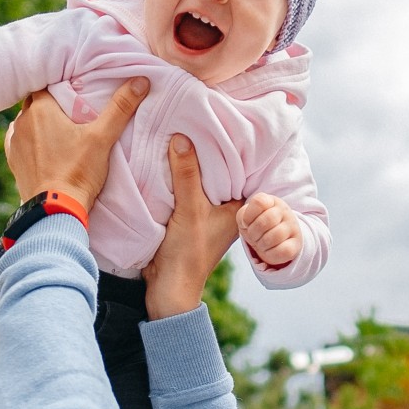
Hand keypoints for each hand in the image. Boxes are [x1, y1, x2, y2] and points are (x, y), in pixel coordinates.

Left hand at [4, 78, 149, 207]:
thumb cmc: (78, 172)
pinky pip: (20, 142)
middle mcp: (22, 121)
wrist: (56, 210)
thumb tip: (140, 81)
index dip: (61, 85)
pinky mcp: (14, 161)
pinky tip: (44, 147)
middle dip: (52, 103)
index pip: (47, 83)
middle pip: (37, 102)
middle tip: (72, 111)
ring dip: (40, 123)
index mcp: (41, 109)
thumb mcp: (102, 138)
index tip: (76, 91)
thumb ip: (120, 108)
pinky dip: (31, 142)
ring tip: (59, 130)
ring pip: (27, 122)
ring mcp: (15, 142)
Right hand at [142, 135, 242, 319]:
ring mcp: (208, 214)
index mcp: (240, 208)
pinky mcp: (189, 217)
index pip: (241, 170)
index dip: (231, 148)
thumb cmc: (189, 252)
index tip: (220, 124)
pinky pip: (186, 190)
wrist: (168, 286)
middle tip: (196, 122)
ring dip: (191, 165)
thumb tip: (181, 138)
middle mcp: (228, 209)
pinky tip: (168, 160)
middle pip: (219, 173)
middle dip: (207, 153)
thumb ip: (187, 175)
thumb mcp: (190, 208)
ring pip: (202, 181)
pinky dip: (179, 178)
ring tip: (181, 134)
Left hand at [236, 192, 300, 267]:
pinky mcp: (296, 244)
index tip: (247, 223)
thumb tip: (247, 223)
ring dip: (262, 244)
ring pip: (275, 236)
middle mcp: (284, 211)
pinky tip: (269, 251)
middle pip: (265, 221)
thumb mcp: (246, 218)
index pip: (259, 202)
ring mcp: (292, 227)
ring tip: (261, 244)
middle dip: (253, 233)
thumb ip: (242, 216)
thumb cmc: (257, 227)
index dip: (248, 216)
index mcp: (271, 201)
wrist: (273, 242)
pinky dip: (271, 253)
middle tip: (254, 237)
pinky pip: (284, 250)